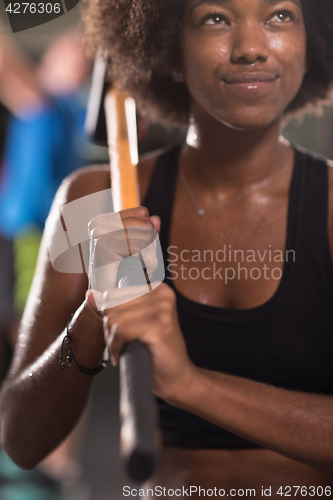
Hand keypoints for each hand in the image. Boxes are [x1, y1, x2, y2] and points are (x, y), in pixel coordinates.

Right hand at [88, 207, 160, 293]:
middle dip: (151, 247)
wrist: (103, 303)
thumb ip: (146, 233)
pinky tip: (139, 275)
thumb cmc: (120, 278)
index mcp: (103, 220)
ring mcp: (99, 233)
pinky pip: (142, 247)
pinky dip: (149, 264)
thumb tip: (156, 219)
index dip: (149, 234)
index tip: (138, 254)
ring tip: (139, 270)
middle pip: (146, 223)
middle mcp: (98, 223)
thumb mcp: (136, 251)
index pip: (142, 213)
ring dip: (150, 257)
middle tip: (140, 266)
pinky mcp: (104, 246)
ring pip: (147, 235)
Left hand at [101, 283, 194, 403]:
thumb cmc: (155, 351)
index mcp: (157, 288)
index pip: (113, 294)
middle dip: (111, 329)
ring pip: (113, 319)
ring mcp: (162, 308)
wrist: (175, 377)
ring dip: (113, 340)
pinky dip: (117, 347)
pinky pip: (120, 331)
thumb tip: (90, 294)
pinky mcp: (158, 325)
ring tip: (128, 348)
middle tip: (125, 342)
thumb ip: (112, 307)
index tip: (124, 331)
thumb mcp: (132, 323)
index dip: (112, 317)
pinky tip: (128, 353)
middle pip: (111, 306)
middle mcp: (161, 293)